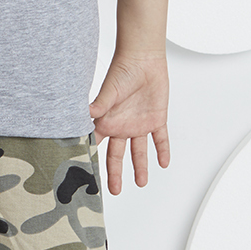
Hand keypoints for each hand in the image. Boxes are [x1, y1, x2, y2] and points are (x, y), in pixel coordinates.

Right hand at [89, 51, 169, 194]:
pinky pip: (160, 139)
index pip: (97, 146)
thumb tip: (86, 113)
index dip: (93, 160)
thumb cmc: (122, 71)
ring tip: (141, 182)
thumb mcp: (109, 90)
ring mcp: (139, 124)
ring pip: (139, 151)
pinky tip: (163, 163)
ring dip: (140, 167)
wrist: (144, 59)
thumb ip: (100, 104)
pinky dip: (162, 150)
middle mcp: (122, 126)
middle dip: (115, 173)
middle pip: (117, 155)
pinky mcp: (156, 119)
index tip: (89, 177)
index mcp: (107, 121)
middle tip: (113, 190)